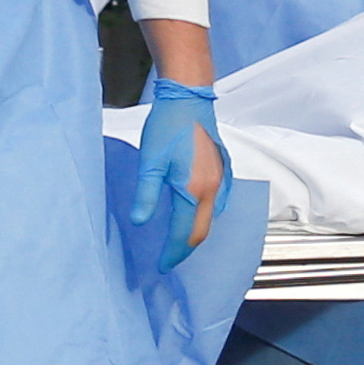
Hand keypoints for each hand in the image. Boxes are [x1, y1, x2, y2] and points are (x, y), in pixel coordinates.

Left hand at [130, 75, 230, 267]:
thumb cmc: (167, 127)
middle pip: (201, 231)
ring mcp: (222, 179)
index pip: (184, 234)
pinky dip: (205, 217)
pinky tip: (194, 216)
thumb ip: (146, 194)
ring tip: (178, 242)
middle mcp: (213, 189)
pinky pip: (218, 203)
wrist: (189, 98)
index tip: (162, 266)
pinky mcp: (223, 170)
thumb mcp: (149, 162)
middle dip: (185, 249)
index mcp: (193, 190)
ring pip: (211, 218)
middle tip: (169, 259)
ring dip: (196, 233)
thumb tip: (140, 222)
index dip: (172, 253)